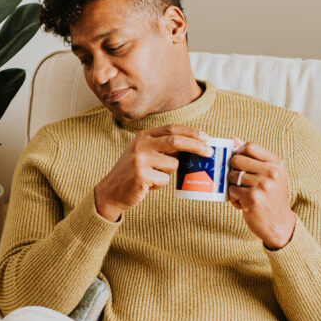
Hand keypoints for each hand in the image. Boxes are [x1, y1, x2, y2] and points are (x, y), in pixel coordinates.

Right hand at [94, 125, 211, 221]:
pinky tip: (148, 185)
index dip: (191, 132)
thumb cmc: (133, 173)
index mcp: (144, 136)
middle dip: (196, 146)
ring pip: (173, 164)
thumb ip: (164, 148)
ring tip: (154, 177)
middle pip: (176, 141)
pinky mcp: (140, 175)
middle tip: (209, 152)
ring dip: (169, 173)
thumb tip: (194, 146)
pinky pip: (164, 180)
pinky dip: (160, 184)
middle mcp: (141, 144)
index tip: (206, 138)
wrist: (111, 191)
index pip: (172, 129)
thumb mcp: (145, 154)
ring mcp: (140, 159)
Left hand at [226, 139, 297, 248]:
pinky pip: (232, 191)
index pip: (250, 146)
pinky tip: (243, 204)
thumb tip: (234, 139)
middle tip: (240, 181)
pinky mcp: (253, 198)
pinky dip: (234, 198)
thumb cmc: (271, 197)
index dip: (239, 152)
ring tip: (244, 194)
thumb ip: (254, 157)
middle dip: (233, 170)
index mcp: (276, 164)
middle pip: (237, 159)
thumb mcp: (270, 175)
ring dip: (233, 186)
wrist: (279, 224)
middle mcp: (272, 172)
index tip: (239, 163)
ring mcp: (263, 185)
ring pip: (232, 176)